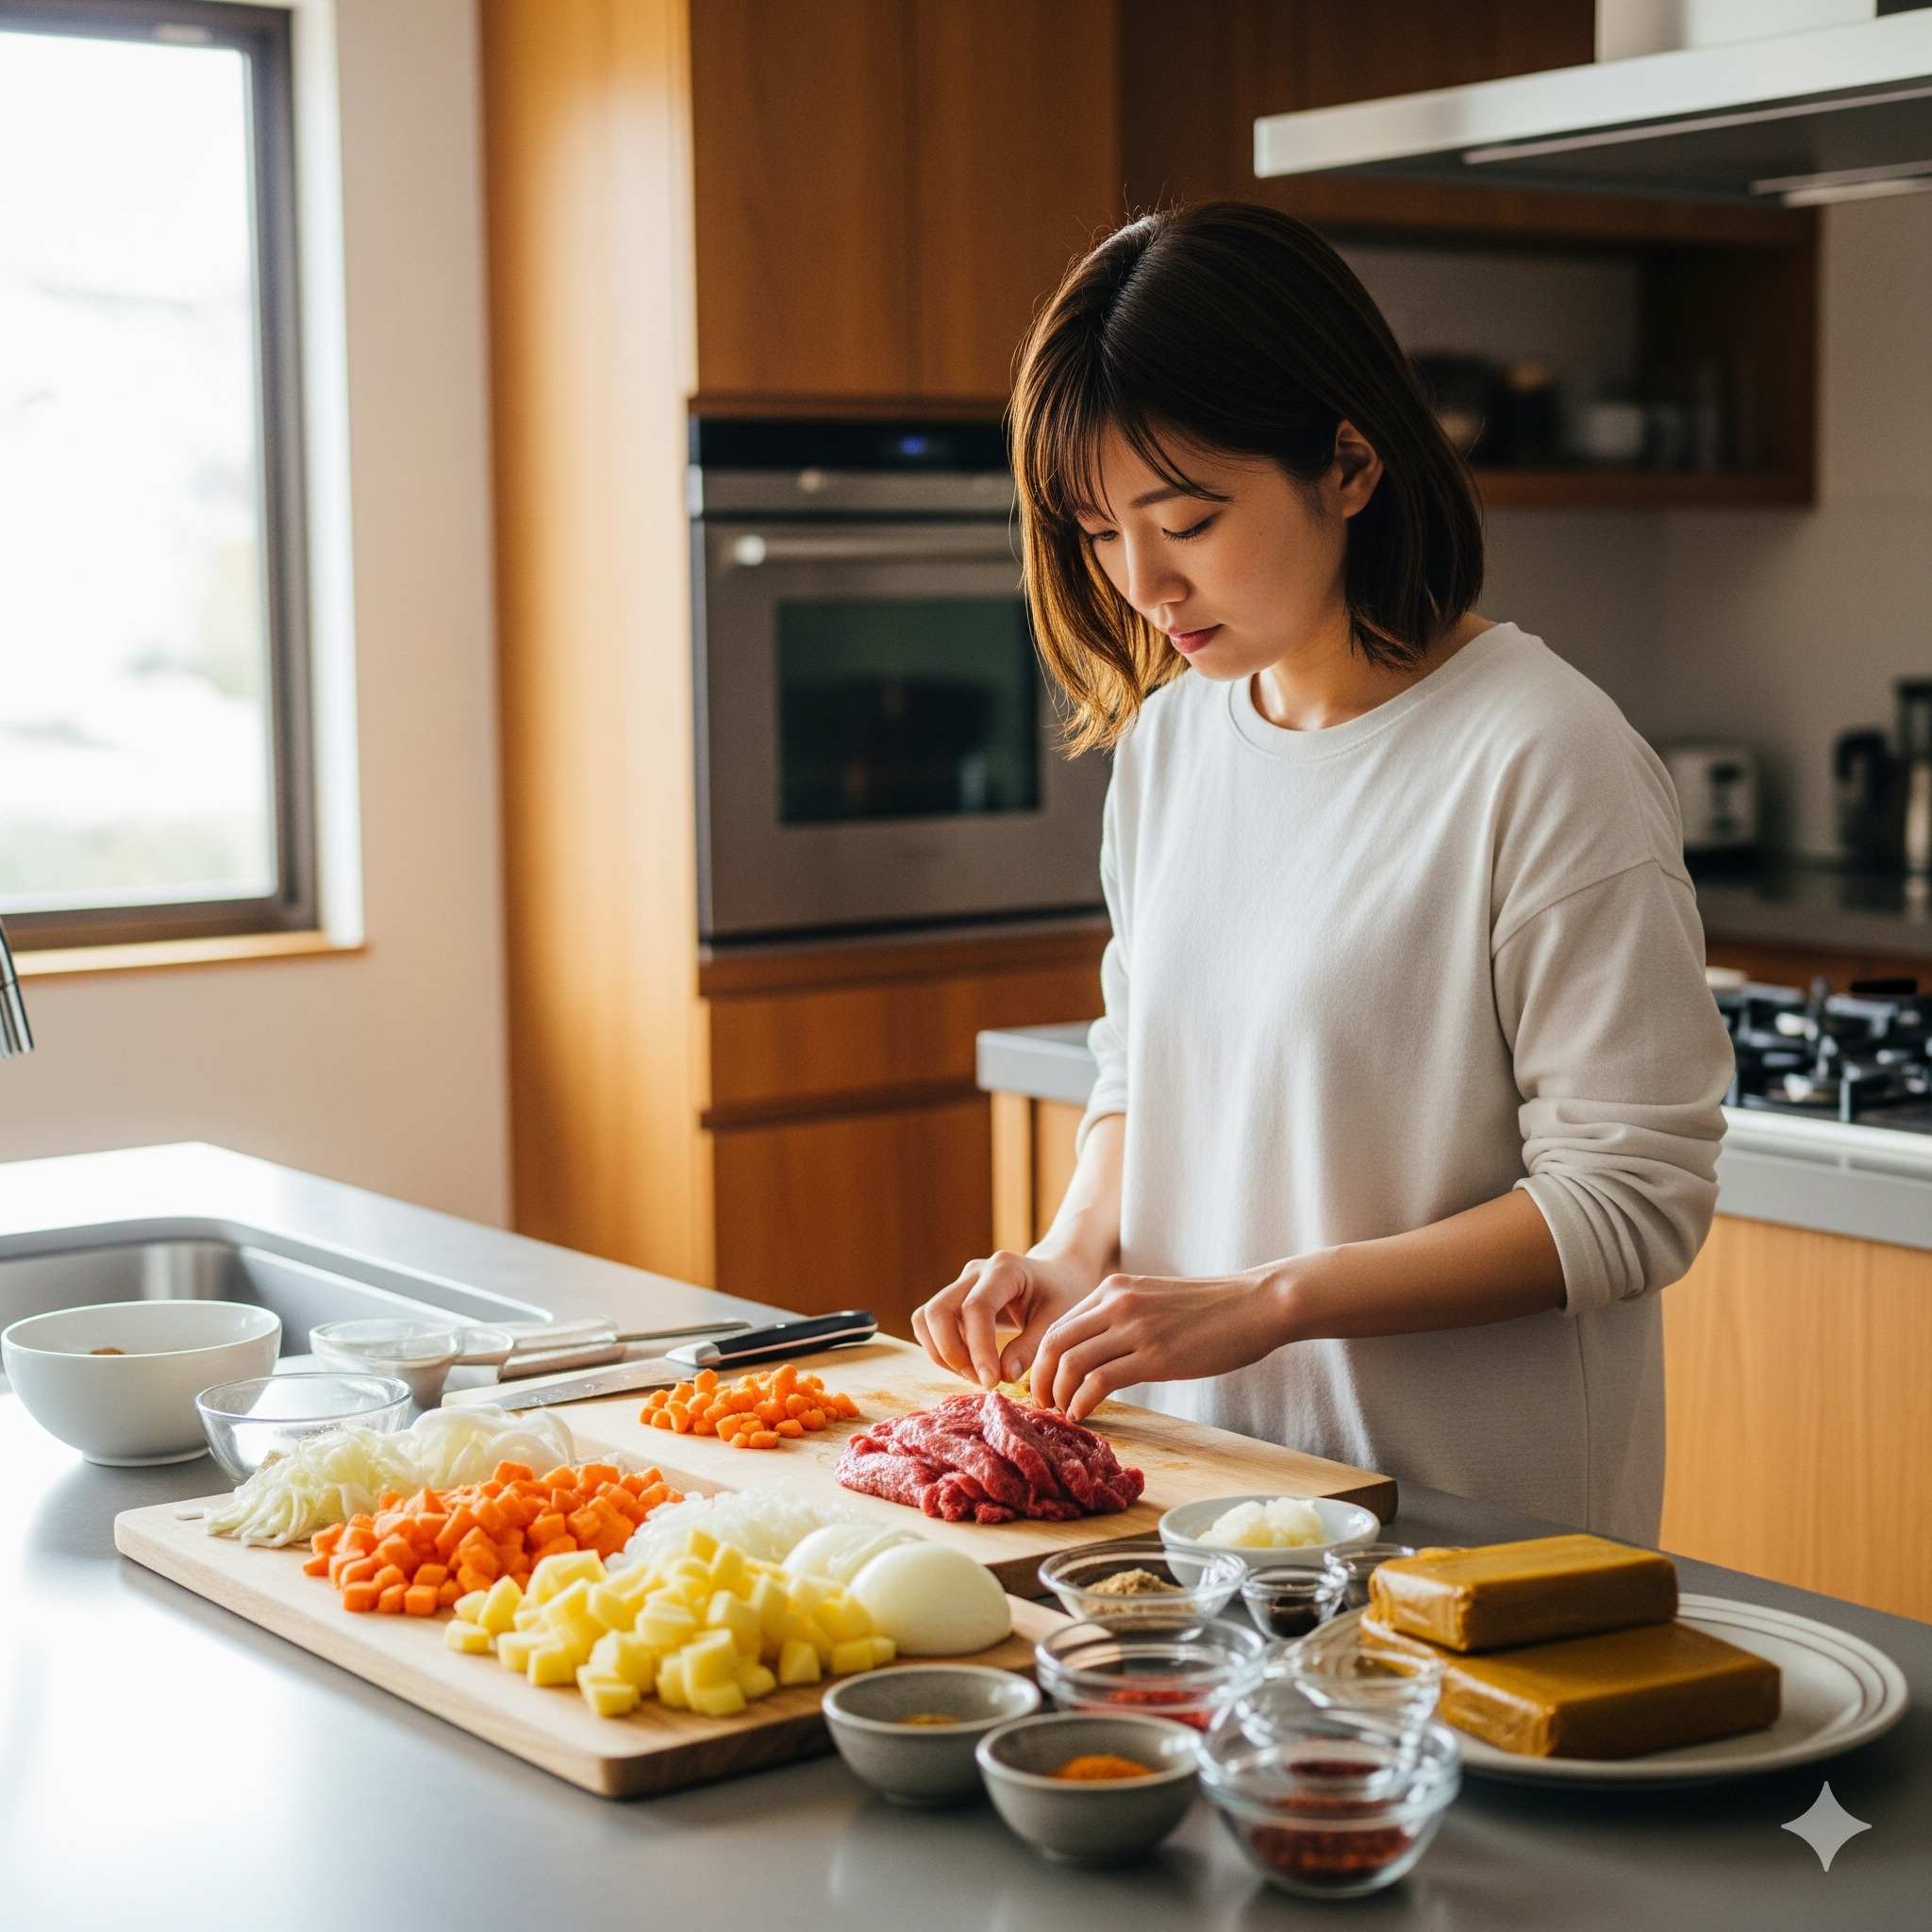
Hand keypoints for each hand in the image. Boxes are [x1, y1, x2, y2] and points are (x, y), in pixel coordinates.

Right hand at [912, 1249, 1103, 1389]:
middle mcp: (975, 1272)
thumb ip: (1031, 1347)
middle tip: (982, 1380)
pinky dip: (941, 1349)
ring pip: (926, 1318)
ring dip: (942, 1353)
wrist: (1059, 1275)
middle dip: (952, 1353)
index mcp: (1004, 1269)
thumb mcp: (1058, 1320)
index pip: (976, 1308)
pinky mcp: (953, 1299)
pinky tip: (970, 1366)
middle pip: (938, 1311)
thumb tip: (1004, 1376)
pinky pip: (930, 1325)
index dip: (978, 1349)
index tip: (991, 1382)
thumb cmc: (1063, 1295)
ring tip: (976, 1375)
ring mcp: (960, 1284)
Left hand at [1032, 1266, 1295, 1421]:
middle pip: (1054, 1343)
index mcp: (1113, 1288)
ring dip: (1058, 1394)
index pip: (1058, 1325)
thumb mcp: (1155, 1301)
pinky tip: (1084, 1414)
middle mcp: (1117, 1302)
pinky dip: (1083, 1402)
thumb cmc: (1212, 1309)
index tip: (1044, 1386)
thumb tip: (1097, 1355)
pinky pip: (1100, 1381)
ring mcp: (1135, 1327)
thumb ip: (1122, 1319)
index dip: (1043, 1360)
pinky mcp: (1155, 1355)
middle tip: (1042, 1405)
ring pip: (1071, 1363)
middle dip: (1040, 1380)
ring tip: (1063, 1413)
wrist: (1256, 1303)